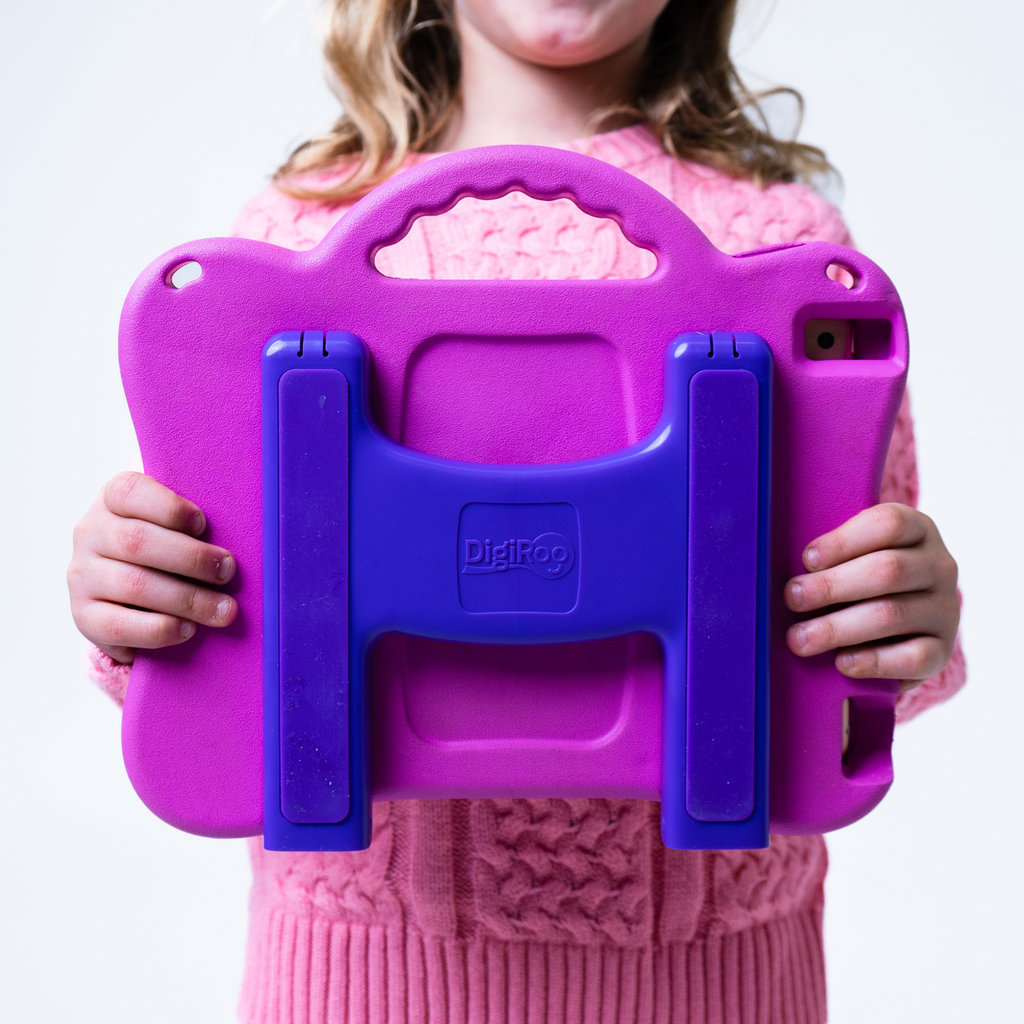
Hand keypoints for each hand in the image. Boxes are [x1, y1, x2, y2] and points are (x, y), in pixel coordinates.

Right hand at [68, 472, 237, 664]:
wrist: (128, 595)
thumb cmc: (167, 548)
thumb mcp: (174, 526)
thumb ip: (193, 524)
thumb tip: (243, 534)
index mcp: (112, 500)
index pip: (129, 492)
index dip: (169, 508)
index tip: (203, 524)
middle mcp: (90, 533)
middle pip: (137, 541)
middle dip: (191, 558)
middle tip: (228, 572)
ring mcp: (82, 575)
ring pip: (134, 585)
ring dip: (188, 599)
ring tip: (223, 609)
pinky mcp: (84, 616)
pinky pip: (120, 626)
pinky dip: (161, 629)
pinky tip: (189, 629)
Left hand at [784, 503, 958, 690]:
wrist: (899, 624)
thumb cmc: (859, 577)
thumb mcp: (852, 554)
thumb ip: (829, 553)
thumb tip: (778, 567)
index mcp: (917, 529)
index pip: (888, 524)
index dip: (843, 541)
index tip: (806, 560)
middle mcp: (939, 566)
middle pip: (888, 570)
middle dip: (831, 586)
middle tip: (792, 599)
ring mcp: (945, 609)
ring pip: (892, 614)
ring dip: (838, 627)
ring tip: (799, 639)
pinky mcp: (942, 650)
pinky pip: (913, 658)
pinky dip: (873, 661)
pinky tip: (842, 663)